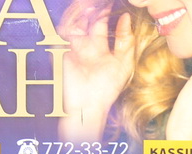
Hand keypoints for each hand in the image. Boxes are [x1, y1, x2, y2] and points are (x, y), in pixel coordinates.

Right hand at [58, 7, 135, 140]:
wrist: (89, 104)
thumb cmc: (107, 88)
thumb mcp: (123, 62)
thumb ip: (125, 40)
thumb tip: (126, 18)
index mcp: (99, 45)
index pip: (101, 22)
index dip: (106, 10)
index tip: (113, 2)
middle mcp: (85, 42)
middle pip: (86, 17)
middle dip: (92, 6)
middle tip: (101, 0)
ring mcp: (73, 44)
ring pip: (76, 19)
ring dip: (83, 9)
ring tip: (91, 3)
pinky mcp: (64, 48)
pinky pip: (67, 28)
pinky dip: (74, 19)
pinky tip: (83, 14)